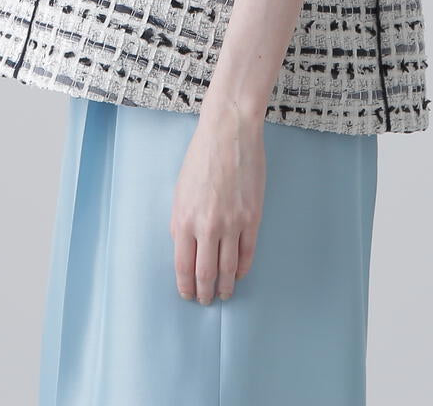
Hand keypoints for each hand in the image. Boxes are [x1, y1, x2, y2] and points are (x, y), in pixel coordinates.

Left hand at [170, 99, 265, 302]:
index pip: (183, 266)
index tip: (188, 295)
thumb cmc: (201, 156)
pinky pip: (247, 252)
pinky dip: (242, 267)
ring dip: (225, 285)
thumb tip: (187, 247)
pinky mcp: (252, 217)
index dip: (186, 286)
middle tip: (206, 300)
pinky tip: (239, 274)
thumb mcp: (180, 190)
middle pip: (205, 273)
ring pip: (227, 268)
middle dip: (205, 292)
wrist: (228, 131)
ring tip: (224, 294)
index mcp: (183, 219)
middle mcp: (206, 226)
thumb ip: (182, 221)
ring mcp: (231, 223)